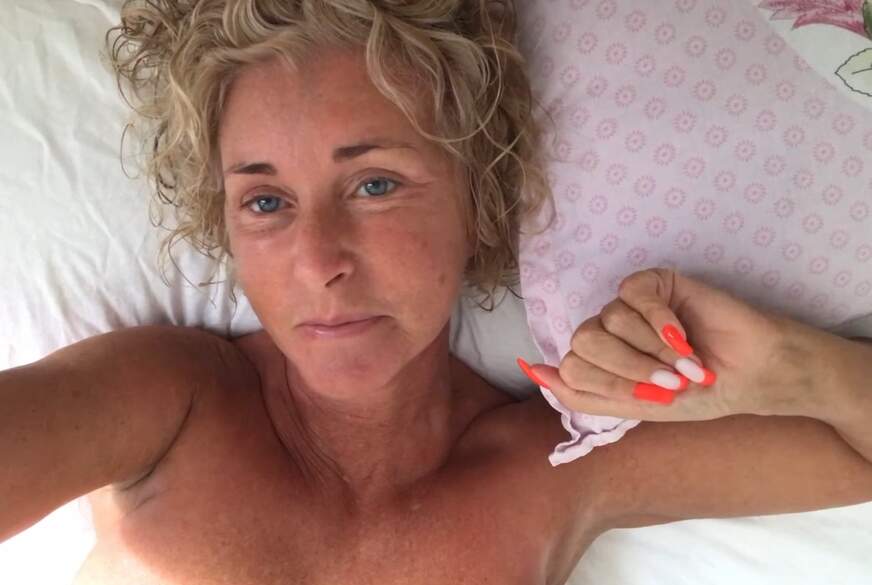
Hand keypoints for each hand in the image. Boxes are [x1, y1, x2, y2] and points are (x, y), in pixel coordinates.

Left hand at [518, 268, 816, 421]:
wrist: (750, 375)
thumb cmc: (697, 394)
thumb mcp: (637, 406)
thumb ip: (584, 394)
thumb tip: (532, 371)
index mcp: (600, 362)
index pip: (573, 368)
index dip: (610, 384)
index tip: (653, 396)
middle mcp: (609, 332)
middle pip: (584, 341)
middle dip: (628, 367)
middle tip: (671, 381)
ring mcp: (630, 306)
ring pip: (609, 319)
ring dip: (652, 349)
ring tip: (687, 360)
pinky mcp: (654, 283)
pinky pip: (632, 293)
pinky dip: (657, 320)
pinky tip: (683, 333)